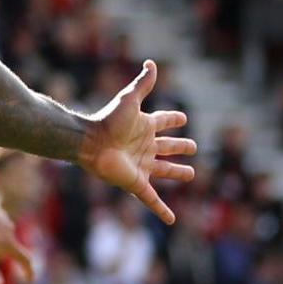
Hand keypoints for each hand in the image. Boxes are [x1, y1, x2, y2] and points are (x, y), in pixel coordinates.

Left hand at [78, 60, 197, 223]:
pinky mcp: (136, 182)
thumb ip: (142, 83)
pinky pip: (152, 199)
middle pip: (168, 147)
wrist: (89, 142)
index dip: (173, 120)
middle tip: (193, 147)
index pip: (164, 122)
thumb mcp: (129, 100)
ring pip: (165, 170)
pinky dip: (162, 210)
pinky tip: (172, 220)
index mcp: (144, 127)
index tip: (182, 119)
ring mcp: (141, 166)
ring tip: (191, 174)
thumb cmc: (108, 121)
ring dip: (177, 172)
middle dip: (180, 147)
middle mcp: (144, 147)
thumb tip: (151, 62)